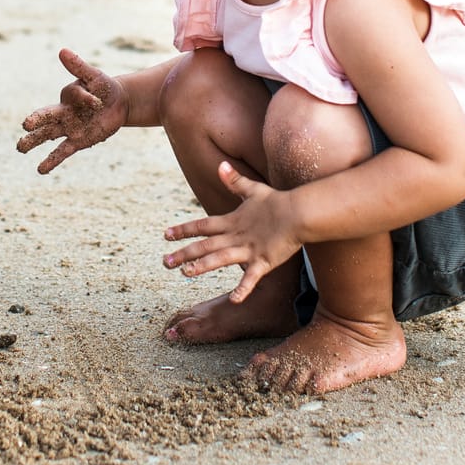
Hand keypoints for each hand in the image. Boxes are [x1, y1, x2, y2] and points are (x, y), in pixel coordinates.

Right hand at [17, 48, 126, 173]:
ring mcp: (69, 128)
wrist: (117, 104)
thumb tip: (61, 50)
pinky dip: (52, 160)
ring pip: (48, 135)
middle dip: (37, 121)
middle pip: (45, 117)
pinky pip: (62, 151)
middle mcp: (64, 113)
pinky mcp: (77, 141)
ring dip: (34, 141)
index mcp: (68, 96)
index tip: (97, 101)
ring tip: (20, 148)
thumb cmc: (104, 87)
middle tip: (25, 125)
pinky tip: (40, 169)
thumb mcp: (94, 76)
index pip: (73, 97)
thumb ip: (78, 66)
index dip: (86, 99)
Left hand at [162, 162, 301, 303]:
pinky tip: (234, 300)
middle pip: (205, 245)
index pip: (202, 226)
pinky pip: (251, 277)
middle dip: (183, 253)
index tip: (165, 235)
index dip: (183, 230)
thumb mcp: (253, 189)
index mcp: (232, 222)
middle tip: (164, 262)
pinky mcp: (264, 261)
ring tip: (185, 273)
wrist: (300, 211)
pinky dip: (243, 288)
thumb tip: (220, 164)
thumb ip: (234, 180)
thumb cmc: (278, 201)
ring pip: (220, 259)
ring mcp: (249, 249)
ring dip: (202, 266)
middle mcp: (236, 236)